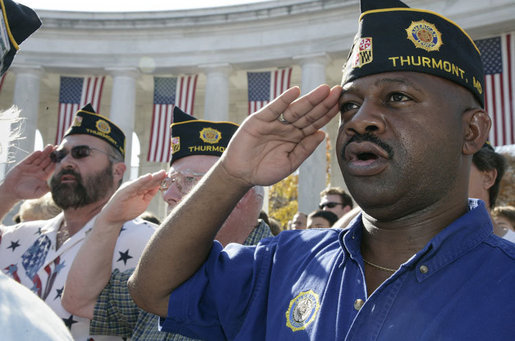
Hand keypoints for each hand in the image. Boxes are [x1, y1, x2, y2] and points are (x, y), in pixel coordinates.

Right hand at [0, 145, 55, 200]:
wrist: (12, 192)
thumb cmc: (26, 194)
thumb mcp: (37, 193)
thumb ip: (45, 190)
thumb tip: (53, 187)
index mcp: (44, 176)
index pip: (52, 168)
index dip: (56, 162)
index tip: (62, 157)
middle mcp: (38, 170)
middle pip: (47, 161)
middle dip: (52, 154)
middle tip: (58, 147)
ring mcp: (31, 167)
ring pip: (39, 158)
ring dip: (45, 152)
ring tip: (50, 146)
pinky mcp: (23, 165)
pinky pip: (29, 159)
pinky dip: (34, 155)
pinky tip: (39, 151)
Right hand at [97, 170, 166, 225]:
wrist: (114, 218)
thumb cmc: (127, 210)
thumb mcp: (143, 202)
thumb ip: (150, 194)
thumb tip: (159, 186)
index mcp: (140, 189)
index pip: (151, 184)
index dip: (160, 180)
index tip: (168, 176)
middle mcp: (135, 187)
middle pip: (149, 181)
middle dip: (158, 177)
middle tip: (166, 172)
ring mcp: (130, 188)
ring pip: (143, 182)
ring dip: (153, 177)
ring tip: (161, 173)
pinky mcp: (125, 191)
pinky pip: (135, 185)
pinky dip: (141, 181)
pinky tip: (148, 177)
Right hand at [221, 85, 340, 185]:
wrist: (241, 174)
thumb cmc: (265, 171)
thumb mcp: (289, 163)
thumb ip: (305, 150)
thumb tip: (322, 135)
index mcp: (296, 138)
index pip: (315, 123)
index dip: (327, 114)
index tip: (341, 104)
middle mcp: (287, 128)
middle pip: (308, 113)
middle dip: (323, 103)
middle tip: (338, 91)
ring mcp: (274, 122)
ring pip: (295, 109)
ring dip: (309, 99)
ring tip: (324, 90)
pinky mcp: (259, 119)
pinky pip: (274, 108)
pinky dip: (284, 100)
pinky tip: (295, 92)